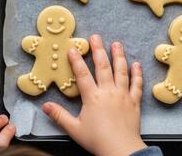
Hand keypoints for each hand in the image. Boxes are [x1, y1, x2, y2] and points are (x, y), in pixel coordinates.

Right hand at [42, 35, 145, 155]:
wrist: (121, 149)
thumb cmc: (97, 140)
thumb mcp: (74, 129)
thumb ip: (59, 116)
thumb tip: (44, 106)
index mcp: (92, 97)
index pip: (82, 74)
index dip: (77, 61)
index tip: (73, 48)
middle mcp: (108, 92)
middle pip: (103, 66)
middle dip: (99, 50)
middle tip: (95, 37)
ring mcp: (123, 95)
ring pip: (121, 71)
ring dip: (119, 56)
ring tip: (116, 44)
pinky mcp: (134, 101)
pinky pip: (136, 84)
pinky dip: (137, 73)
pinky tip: (136, 64)